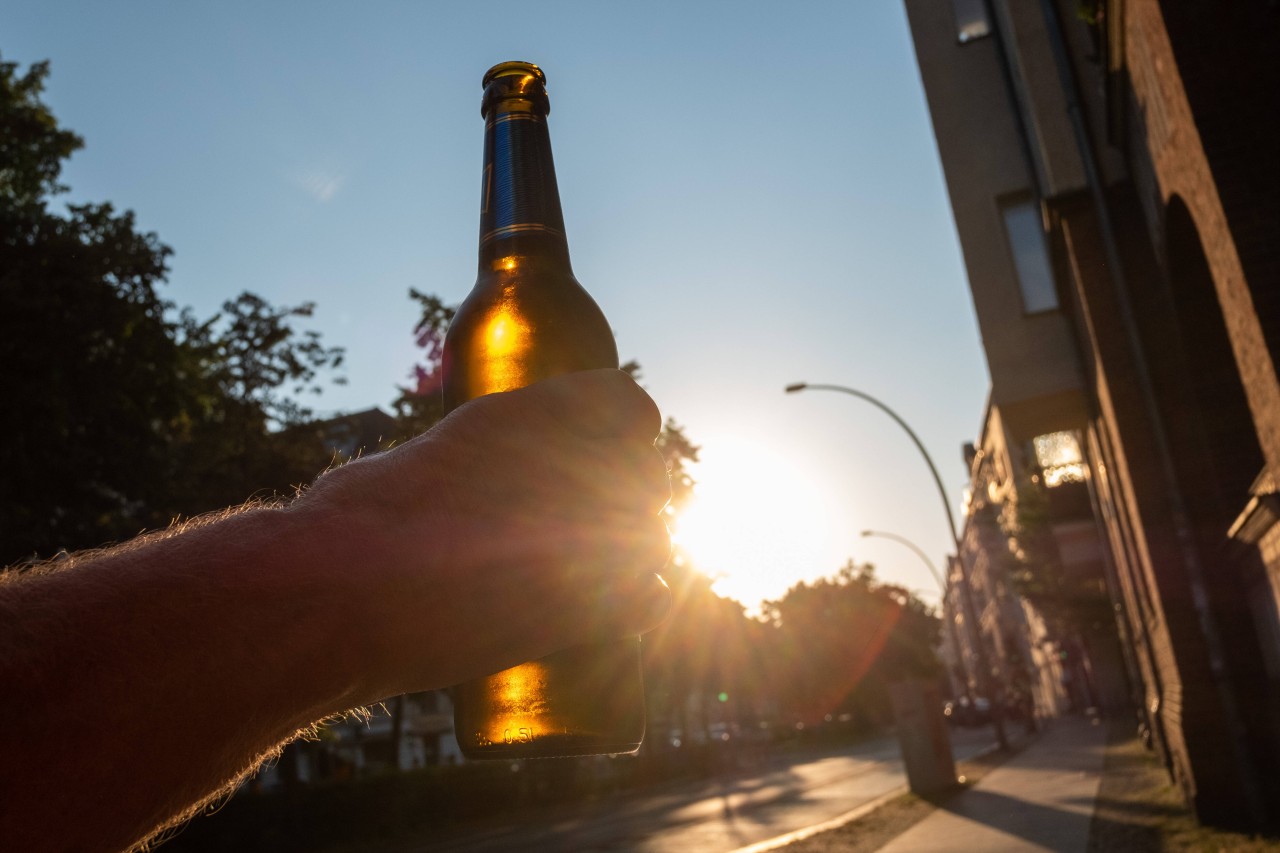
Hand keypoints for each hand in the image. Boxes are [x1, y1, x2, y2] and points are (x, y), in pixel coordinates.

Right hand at [295, 369, 672, 700]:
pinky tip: (615, 600)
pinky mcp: (598, 607)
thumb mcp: (444, 447)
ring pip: (655, 533)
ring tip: (579, 563)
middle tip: (565, 520)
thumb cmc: (370, 516)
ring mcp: (602, 535)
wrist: (352, 591)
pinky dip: (641, 598)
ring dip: (629, 545)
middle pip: (644, 473)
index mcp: (554, 410)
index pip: (630, 406)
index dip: (613, 430)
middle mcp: (590, 464)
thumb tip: (517, 467)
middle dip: (615, 492)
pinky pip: (654, 597)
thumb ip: (502, 442)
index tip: (589, 450)